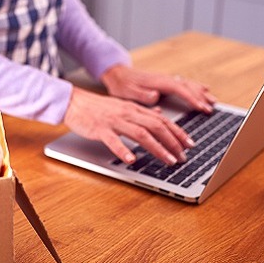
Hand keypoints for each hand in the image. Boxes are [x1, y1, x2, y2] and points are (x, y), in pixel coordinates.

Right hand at [63, 86, 194, 165]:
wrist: (74, 102)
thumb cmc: (97, 107)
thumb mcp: (122, 105)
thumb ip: (141, 111)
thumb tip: (159, 114)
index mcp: (134, 108)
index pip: (162, 120)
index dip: (178, 132)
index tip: (189, 144)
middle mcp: (127, 113)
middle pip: (156, 126)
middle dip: (173, 142)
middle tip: (183, 157)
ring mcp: (114, 121)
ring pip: (141, 134)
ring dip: (158, 148)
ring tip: (168, 161)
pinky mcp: (100, 129)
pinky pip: (113, 140)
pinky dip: (123, 150)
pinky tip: (132, 160)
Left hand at [101, 65, 215, 112]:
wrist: (117, 74)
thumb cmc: (121, 85)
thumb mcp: (127, 92)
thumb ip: (142, 94)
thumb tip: (156, 95)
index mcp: (158, 82)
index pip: (179, 89)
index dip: (192, 99)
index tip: (202, 108)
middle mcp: (164, 78)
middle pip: (187, 86)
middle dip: (200, 97)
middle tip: (211, 109)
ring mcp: (166, 79)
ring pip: (188, 84)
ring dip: (201, 92)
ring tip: (213, 101)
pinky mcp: (165, 81)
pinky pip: (184, 83)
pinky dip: (196, 87)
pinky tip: (204, 90)